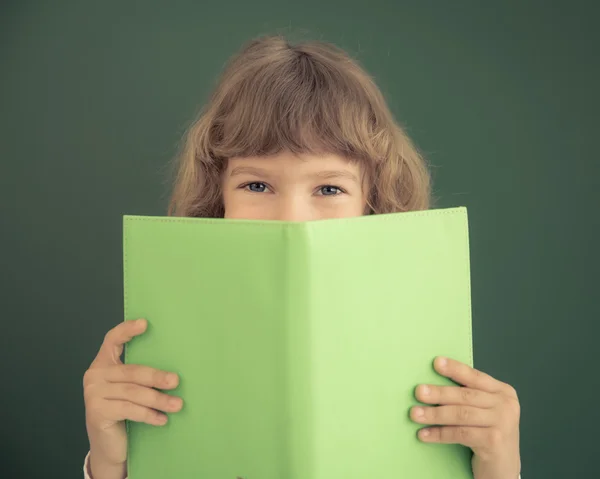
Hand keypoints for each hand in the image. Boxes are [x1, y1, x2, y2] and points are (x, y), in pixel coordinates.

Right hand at [83, 319, 182, 478]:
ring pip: (133, 392)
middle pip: (132, 371)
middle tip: (176, 381)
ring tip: (177, 405)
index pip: (112, 339)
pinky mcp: (96, 412)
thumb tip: (173, 371)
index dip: (127, 330)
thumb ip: (140, 376)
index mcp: (103, 363)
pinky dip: (149, 415)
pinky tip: (162, 419)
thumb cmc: (125, 413)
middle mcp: (94, 375)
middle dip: (157, 377)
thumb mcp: (131, 389)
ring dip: (158, 400)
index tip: (145, 323)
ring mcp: (93, 394)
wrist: (109, 446)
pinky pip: (129, 409)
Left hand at [411, 357, 520, 478]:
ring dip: (434, 414)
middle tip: (418, 392)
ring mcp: (503, 423)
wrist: (504, 468)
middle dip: (439, 393)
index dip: (455, 369)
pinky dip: (439, 433)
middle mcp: (506, 405)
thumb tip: (433, 384)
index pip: (475, 377)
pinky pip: (460, 433)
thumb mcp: (484, 411)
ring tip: (415, 414)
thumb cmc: (488, 435)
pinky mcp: (494, 441)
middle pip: (466, 396)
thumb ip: (468, 396)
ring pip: (461, 414)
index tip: (436, 363)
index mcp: (503, 392)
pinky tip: (424, 434)